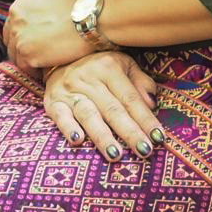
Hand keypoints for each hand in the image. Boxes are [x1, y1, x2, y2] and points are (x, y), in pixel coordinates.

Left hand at [4, 0, 92, 70]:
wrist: (93, 20)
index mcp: (20, 2)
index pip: (12, 21)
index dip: (25, 28)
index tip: (39, 33)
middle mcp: (15, 19)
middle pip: (11, 38)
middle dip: (23, 42)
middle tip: (42, 47)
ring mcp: (20, 39)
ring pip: (16, 53)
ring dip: (26, 56)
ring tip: (44, 57)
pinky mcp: (28, 56)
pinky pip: (24, 66)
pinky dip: (33, 68)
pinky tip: (45, 65)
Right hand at [42, 53, 163, 160]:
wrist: (57, 56)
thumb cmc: (98, 66)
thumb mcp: (123, 64)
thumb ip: (140, 82)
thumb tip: (153, 104)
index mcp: (110, 68)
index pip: (131, 99)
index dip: (146, 119)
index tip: (159, 138)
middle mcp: (89, 79)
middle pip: (113, 110)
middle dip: (130, 133)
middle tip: (144, 151)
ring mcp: (70, 91)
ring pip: (89, 115)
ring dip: (102, 136)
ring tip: (115, 155)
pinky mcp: (52, 102)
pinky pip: (60, 116)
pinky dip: (68, 128)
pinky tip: (77, 141)